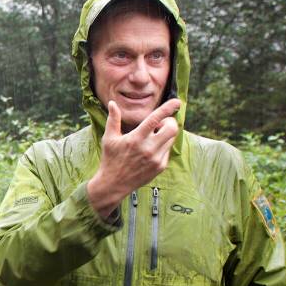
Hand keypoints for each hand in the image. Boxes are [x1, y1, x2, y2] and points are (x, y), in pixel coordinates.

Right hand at [87, 99, 179, 218]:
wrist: (113, 184)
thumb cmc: (110, 159)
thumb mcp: (109, 138)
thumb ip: (113, 119)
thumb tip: (112, 103)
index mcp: (136, 138)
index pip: (156, 119)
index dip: (168, 108)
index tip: (176, 102)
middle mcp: (148, 148)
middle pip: (172, 128)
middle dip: (169, 121)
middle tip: (160, 124)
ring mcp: (156, 159)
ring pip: (172, 139)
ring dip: (166, 133)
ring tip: (153, 136)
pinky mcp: (160, 167)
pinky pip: (168, 150)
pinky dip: (162, 146)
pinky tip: (151, 149)